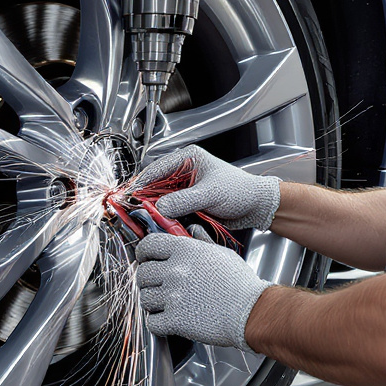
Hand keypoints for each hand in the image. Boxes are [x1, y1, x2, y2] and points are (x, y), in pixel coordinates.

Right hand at [133, 145, 280, 230]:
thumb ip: (185, 200)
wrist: (256, 207)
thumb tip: (161, 208)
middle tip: (135, 212)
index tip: (130, 197)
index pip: (156, 170)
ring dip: (154, 211)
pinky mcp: (188, 205)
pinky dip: (164, 218)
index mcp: (188, 160)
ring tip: (145, 220)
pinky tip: (159, 225)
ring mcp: (184, 190)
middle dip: (145, 200)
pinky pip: (170, 211)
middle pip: (155, 186)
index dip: (141, 184)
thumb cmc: (240, 190)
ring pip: (160, 201)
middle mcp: (183, 173)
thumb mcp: (211, 193)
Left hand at [135, 230, 272, 351]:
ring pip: (145, 298)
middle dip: (147, 281)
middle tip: (157, 285)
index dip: (143, 252)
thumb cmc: (241, 284)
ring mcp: (173, 295)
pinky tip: (168, 321)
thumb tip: (193, 230)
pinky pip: (152, 322)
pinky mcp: (175, 320)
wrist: (251, 311)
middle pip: (142, 273)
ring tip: (166, 304)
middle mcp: (175, 271)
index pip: (148, 245)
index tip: (144, 258)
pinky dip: (158, 324)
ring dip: (153, 302)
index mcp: (185, 251)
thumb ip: (202, 241)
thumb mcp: (222, 254)